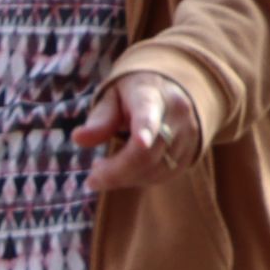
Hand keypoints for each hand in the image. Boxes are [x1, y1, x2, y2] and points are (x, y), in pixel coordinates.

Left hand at [76, 69, 202, 194]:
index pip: (149, 113)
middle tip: (92, 180)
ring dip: (125, 179)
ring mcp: (188, 135)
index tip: (140, 142)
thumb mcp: (112, 96)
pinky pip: (163, 175)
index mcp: (151, 94)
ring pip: (156, 169)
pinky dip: (139, 179)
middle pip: (147, 152)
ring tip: (104, 171)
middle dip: (116, 172)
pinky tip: (125, 171)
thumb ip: (99, 119)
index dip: (146, 128)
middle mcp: (176, 114)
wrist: (173, 90)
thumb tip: (78, 139)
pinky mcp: (191, 152)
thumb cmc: (133, 94)